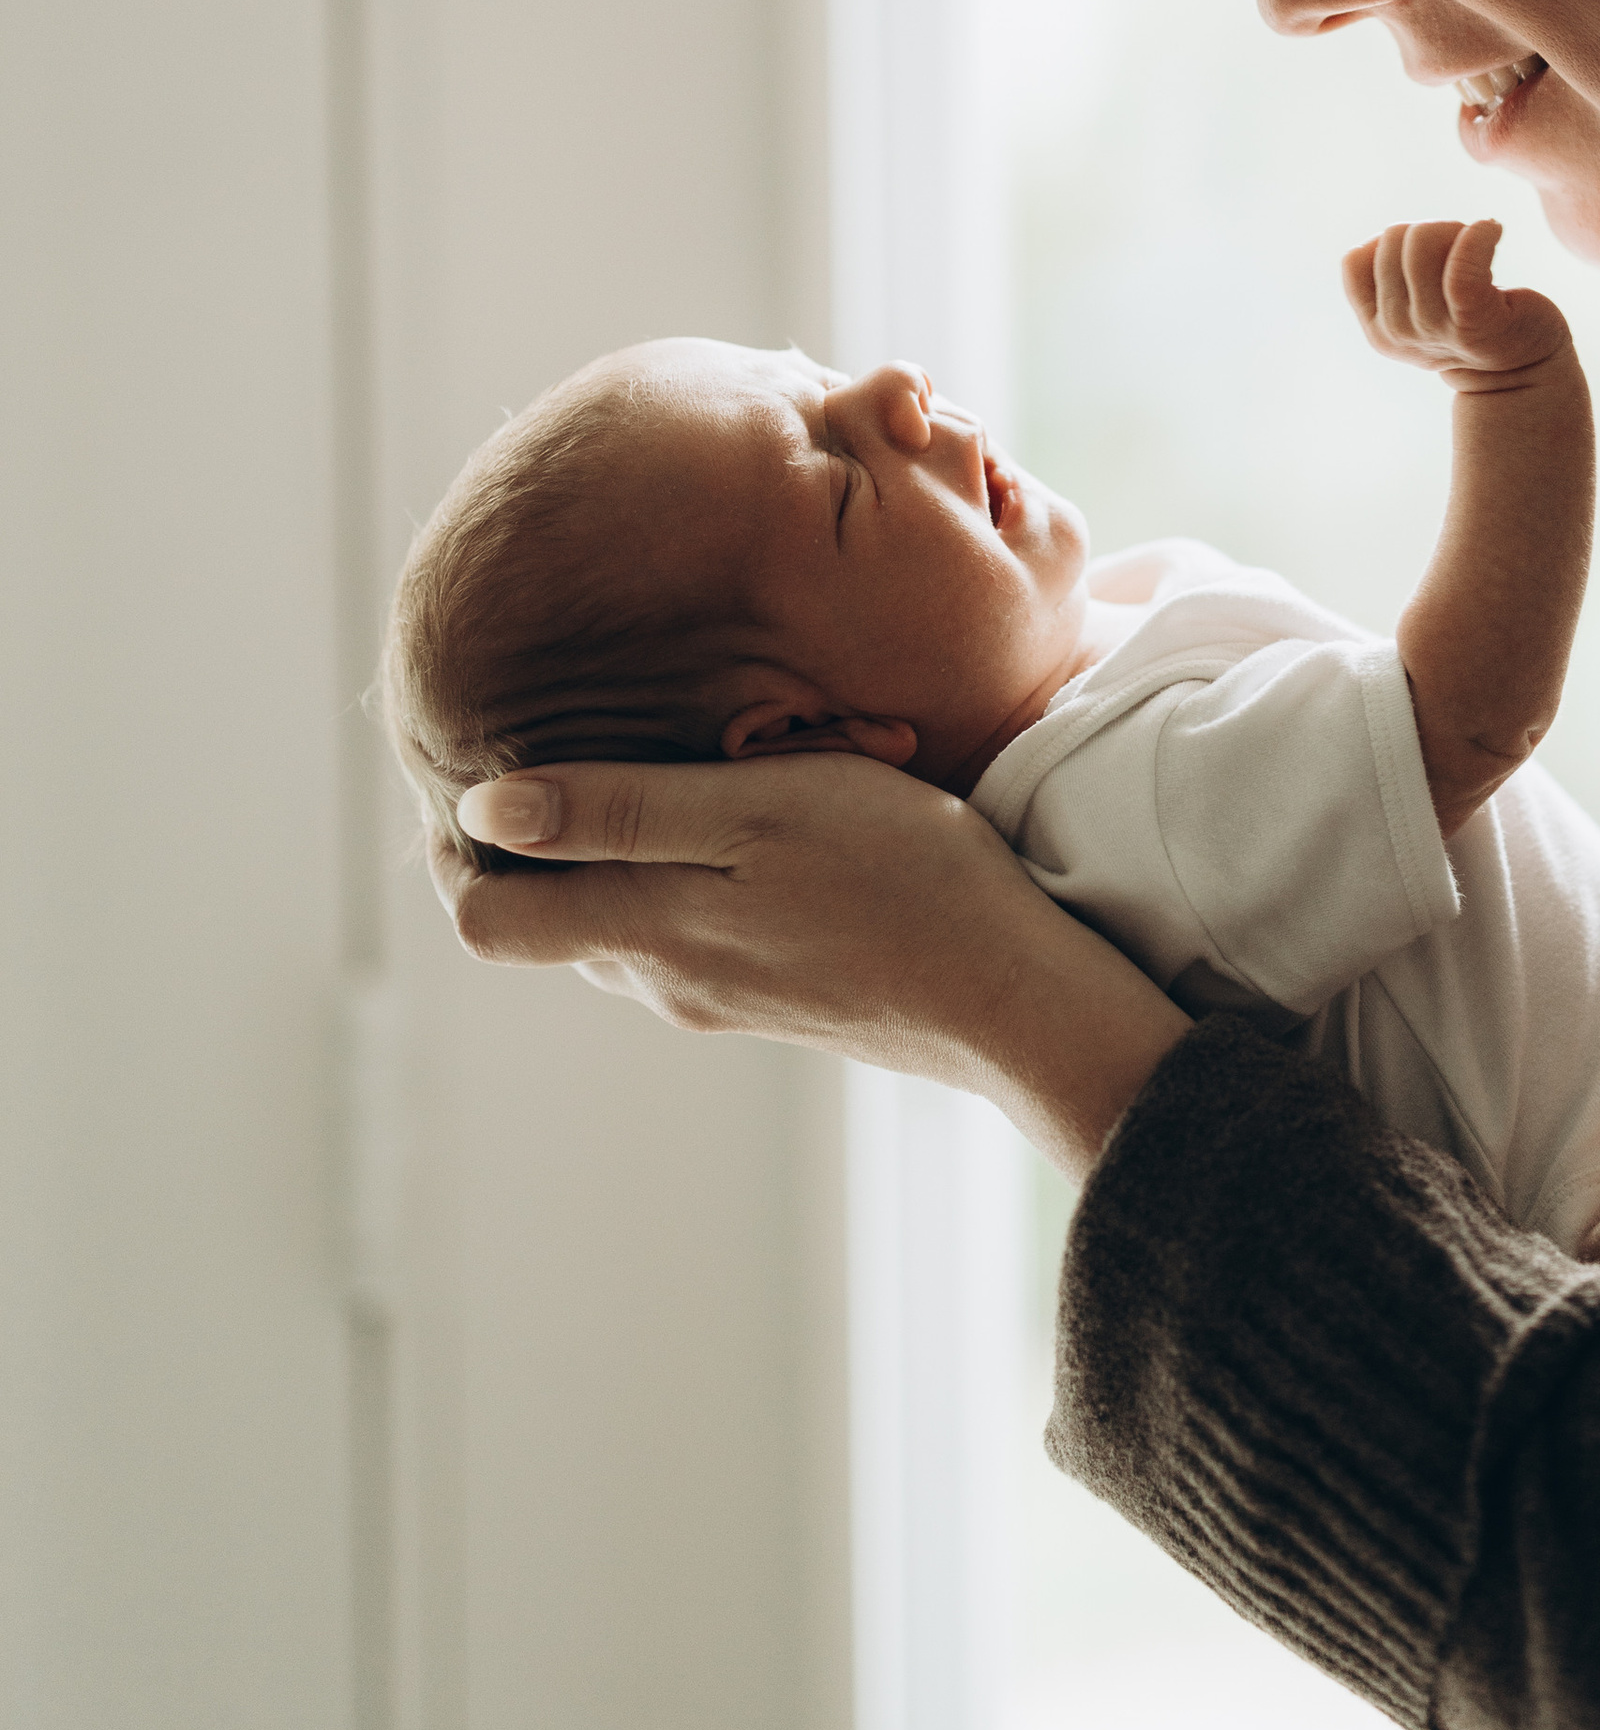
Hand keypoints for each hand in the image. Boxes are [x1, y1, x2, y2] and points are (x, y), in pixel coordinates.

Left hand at [428, 753, 1187, 1180]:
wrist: (1017, 996)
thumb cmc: (898, 878)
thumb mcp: (756, 814)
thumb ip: (618, 812)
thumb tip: (480, 810)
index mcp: (642, 934)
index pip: (482, 915)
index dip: (453, 845)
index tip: (468, 759)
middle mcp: (663, 980)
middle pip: (540, 918)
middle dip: (523, 838)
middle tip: (546, 732)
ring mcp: (719, 997)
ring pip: (615, 922)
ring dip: (605, 852)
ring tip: (644, 757)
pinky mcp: (774, 996)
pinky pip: (685, 931)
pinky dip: (673, 874)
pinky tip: (731, 819)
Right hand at [1342, 218, 1573, 392]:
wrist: (1525, 368)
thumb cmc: (1473, 325)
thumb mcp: (1418, 310)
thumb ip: (1393, 281)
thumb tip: (1387, 237)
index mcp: (1378, 332)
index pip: (1355, 260)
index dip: (1390, 242)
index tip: (1427, 254)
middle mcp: (1398, 335)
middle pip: (1392, 242)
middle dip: (1429, 230)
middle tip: (1462, 248)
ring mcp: (1434, 330)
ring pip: (1421, 243)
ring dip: (1455, 228)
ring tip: (1480, 240)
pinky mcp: (1475, 322)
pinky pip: (1462, 262)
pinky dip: (1478, 235)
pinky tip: (1493, 229)